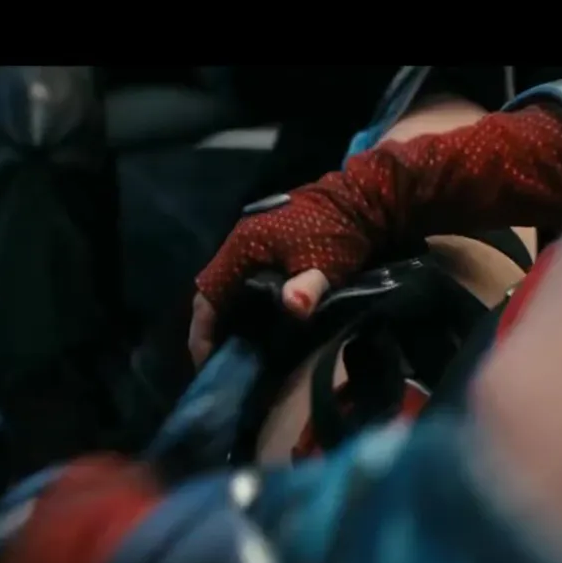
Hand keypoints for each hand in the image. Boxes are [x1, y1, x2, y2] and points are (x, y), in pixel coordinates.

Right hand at [188, 197, 375, 366]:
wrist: (359, 199)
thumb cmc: (336, 231)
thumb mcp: (324, 264)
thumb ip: (307, 287)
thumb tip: (294, 307)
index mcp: (242, 246)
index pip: (207, 295)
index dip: (202, 330)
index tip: (206, 361)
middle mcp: (238, 244)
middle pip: (212, 294)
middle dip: (211, 329)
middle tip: (218, 363)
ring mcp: (251, 244)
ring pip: (226, 289)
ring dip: (226, 319)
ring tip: (234, 352)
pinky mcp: (267, 248)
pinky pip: (242, 284)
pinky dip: (241, 308)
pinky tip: (253, 329)